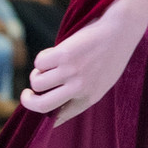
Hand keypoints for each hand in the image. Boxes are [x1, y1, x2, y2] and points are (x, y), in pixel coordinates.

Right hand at [21, 0, 147, 125]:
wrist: (120, 29)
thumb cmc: (111, 54)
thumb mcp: (102, 81)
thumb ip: (83, 93)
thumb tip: (57, 107)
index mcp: (89, 98)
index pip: (60, 117)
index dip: (45, 116)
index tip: (38, 107)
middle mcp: (79, 89)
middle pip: (42, 106)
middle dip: (28, 102)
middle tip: (26, 95)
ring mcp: (70, 72)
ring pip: (37, 82)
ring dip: (37, 74)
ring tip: (47, 67)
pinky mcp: (63, 55)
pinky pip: (39, 63)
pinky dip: (42, 58)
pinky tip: (53, 53)